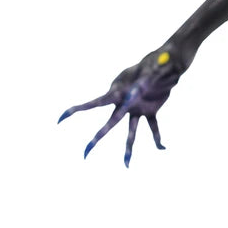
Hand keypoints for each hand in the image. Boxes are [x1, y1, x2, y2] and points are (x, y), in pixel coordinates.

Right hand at [58, 46, 183, 166]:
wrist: (165, 61)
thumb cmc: (154, 62)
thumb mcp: (148, 71)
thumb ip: (141, 82)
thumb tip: (133, 95)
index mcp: (118, 93)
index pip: (95, 103)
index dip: (78, 110)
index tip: (62, 118)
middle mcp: (125, 104)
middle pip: (109, 124)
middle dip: (96, 139)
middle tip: (85, 154)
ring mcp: (137, 109)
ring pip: (131, 132)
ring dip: (129, 148)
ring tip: (126, 165)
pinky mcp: (150, 110)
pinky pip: (153, 127)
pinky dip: (158, 137)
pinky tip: (163, 147)